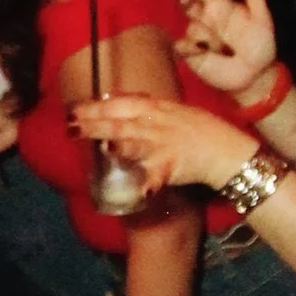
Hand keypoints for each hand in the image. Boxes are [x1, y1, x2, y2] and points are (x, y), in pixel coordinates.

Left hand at [72, 90, 245, 193]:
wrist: (224, 150)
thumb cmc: (200, 129)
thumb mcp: (173, 110)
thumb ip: (146, 108)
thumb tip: (117, 102)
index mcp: (155, 109)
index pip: (120, 104)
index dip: (96, 107)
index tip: (75, 110)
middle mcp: (155, 125)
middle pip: (119, 124)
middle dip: (93, 126)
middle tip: (71, 128)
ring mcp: (162, 146)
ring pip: (132, 145)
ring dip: (114, 147)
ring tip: (98, 148)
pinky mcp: (170, 168)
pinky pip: (156, 178)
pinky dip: (149, 186)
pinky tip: (142, 193)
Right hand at [174, 0, 279, 102]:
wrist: (256, 75)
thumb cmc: (259, 44)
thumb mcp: (261, 18)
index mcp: (220, 6)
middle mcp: (205, 18)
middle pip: (188, 5)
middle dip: (185, 1)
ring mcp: (197, 36)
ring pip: (191, 28)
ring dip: (205, 36)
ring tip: (223, 49)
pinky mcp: (191, 54)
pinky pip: (182, 46)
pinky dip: (188, 48)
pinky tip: (201, 51)